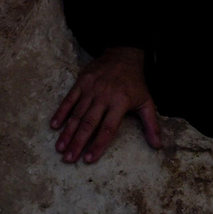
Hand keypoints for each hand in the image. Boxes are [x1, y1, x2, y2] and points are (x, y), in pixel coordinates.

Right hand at [50, 46, 161, 163]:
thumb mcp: (147, 101)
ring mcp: (91, 89)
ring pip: (77, 114)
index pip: (108, 128)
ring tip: (60, 148)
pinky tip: (54, 126)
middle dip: (77, 142)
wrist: (123, 54)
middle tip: (68, 159)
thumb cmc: (135, 82)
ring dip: (67, 132)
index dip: (98, 144)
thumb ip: (152, 125)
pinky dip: (61, 112)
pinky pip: (69, 99)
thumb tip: (158, 146)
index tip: (88, 159)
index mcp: (120, 103)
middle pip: (88, 124)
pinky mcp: (81, 82)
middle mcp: (104, 97)